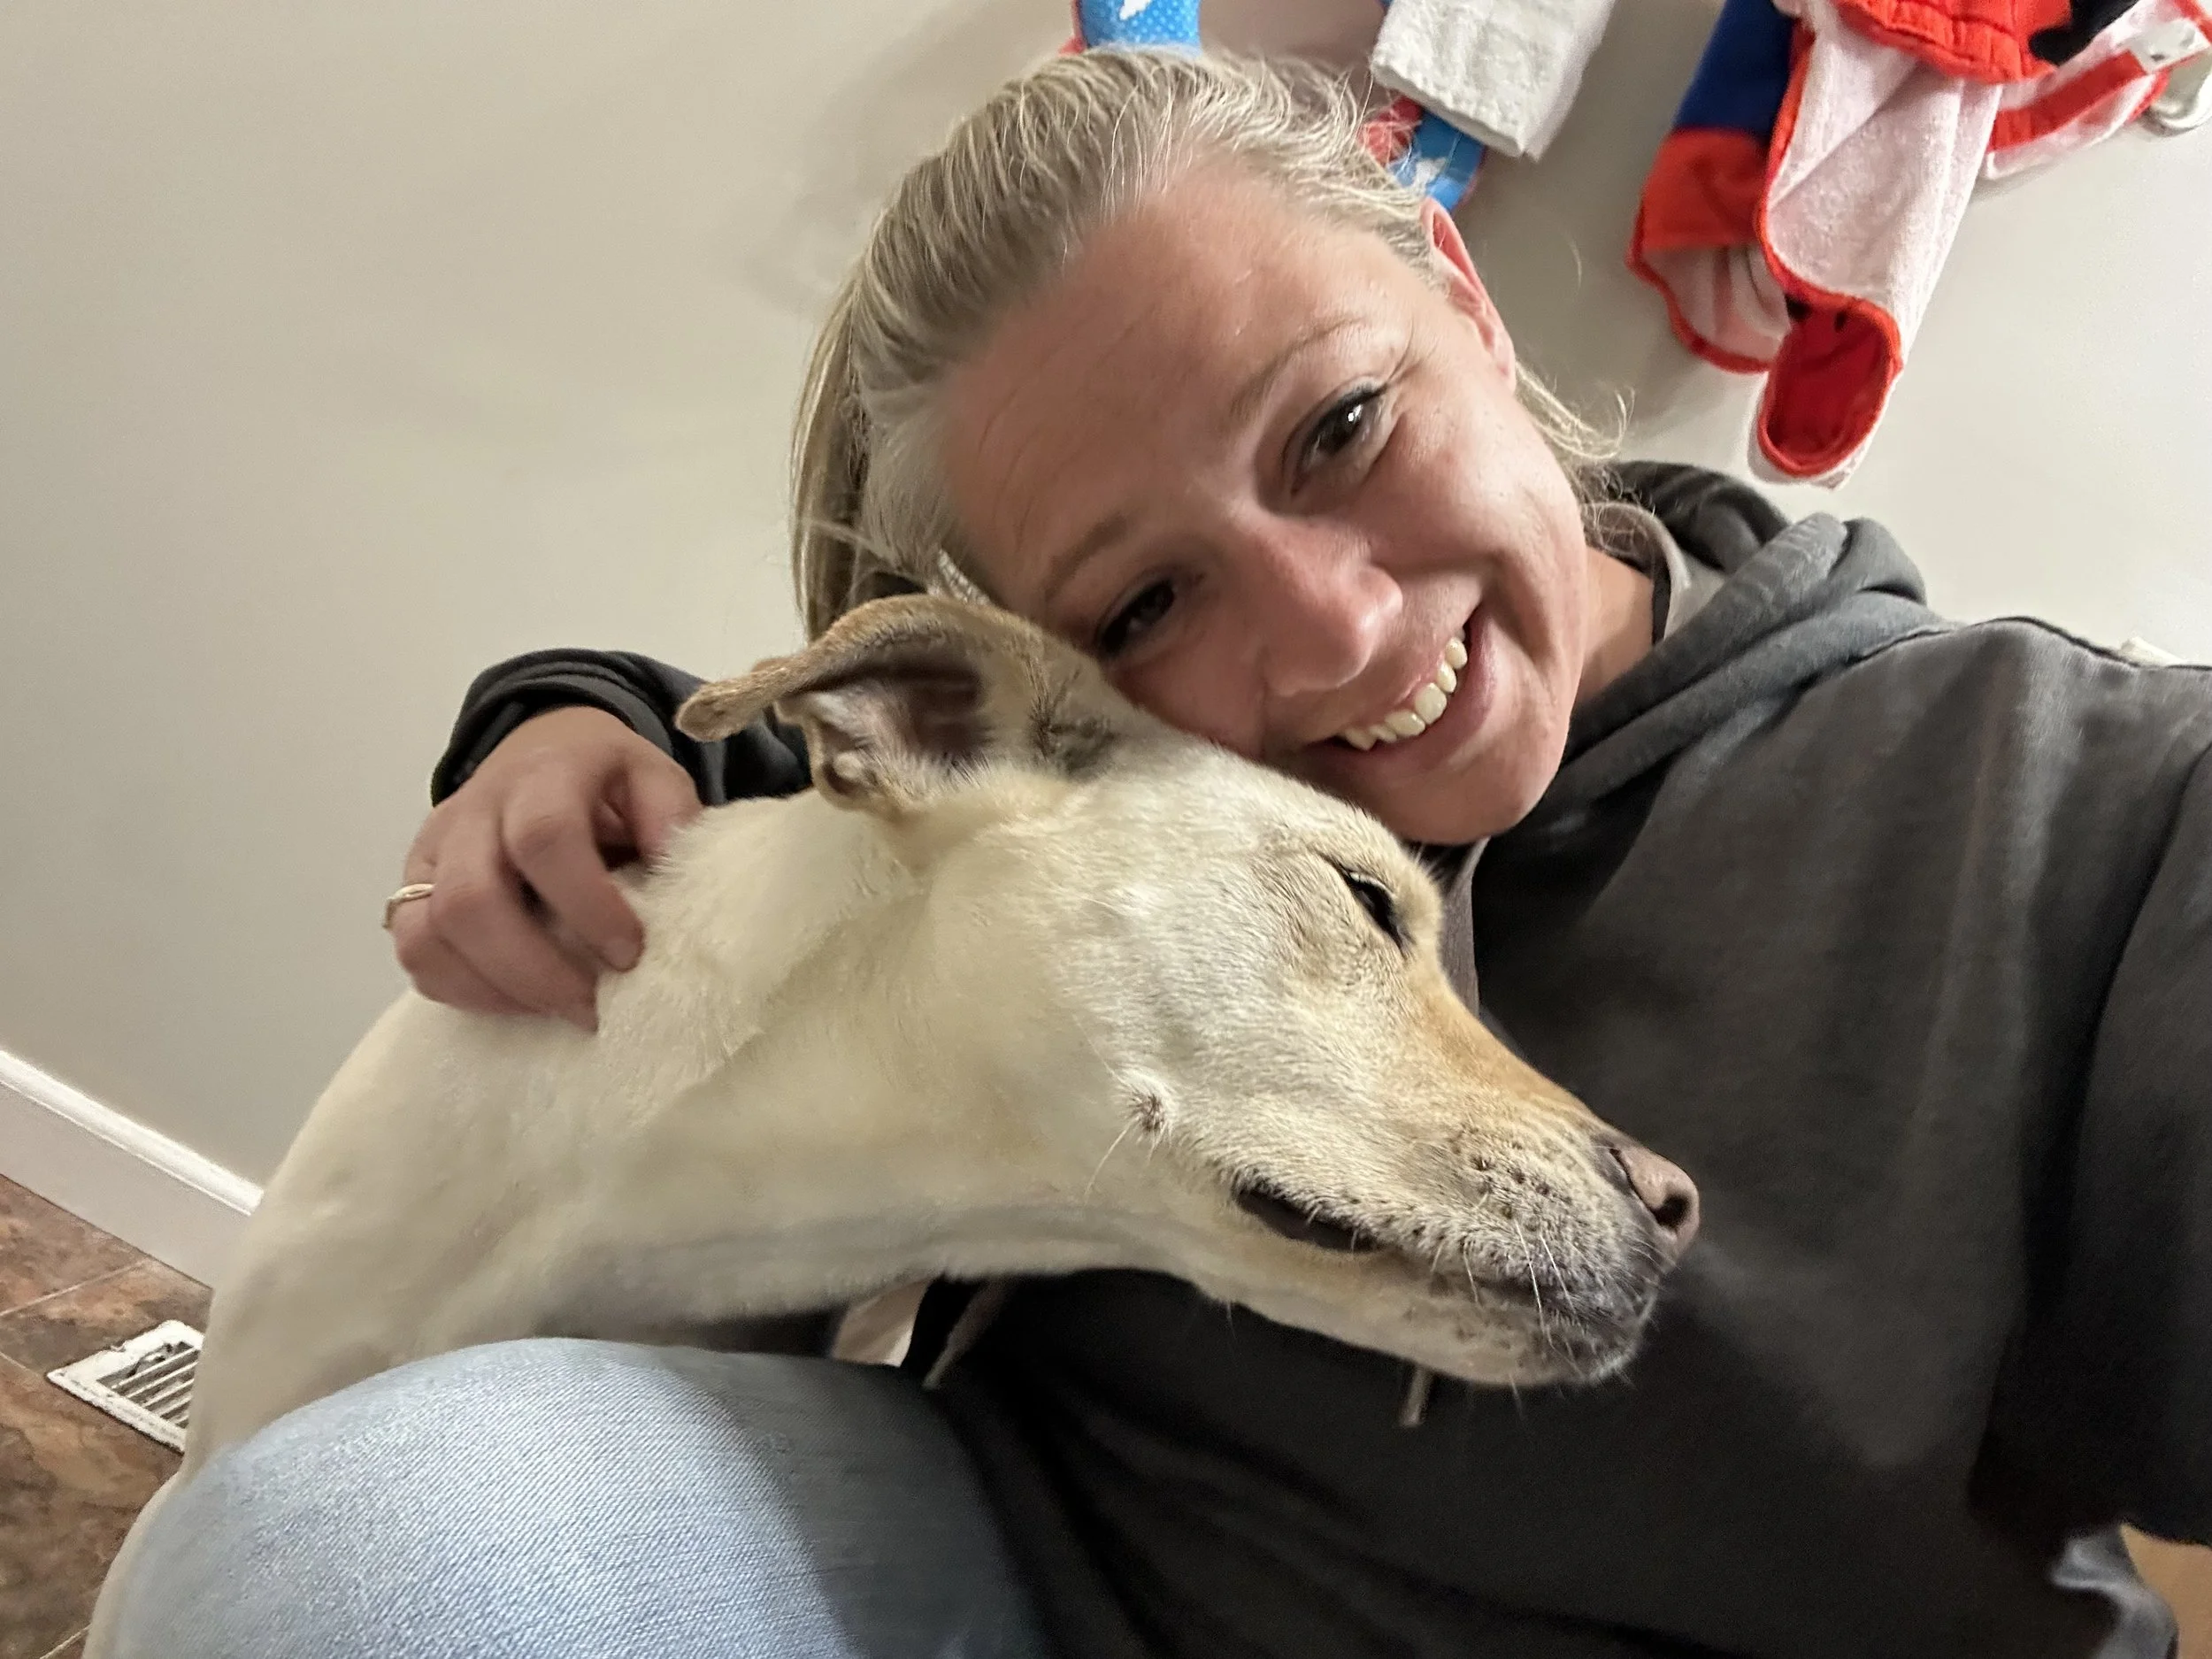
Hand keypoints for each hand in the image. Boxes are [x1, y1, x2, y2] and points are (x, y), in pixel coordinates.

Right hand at [391, 707, 701, 1027]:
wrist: (543, 750)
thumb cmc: (605, 781)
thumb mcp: (652, 778)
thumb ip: (671, 818)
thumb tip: (681, 880)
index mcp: (541, 775)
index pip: (544, 837)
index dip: (586, 904)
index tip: (629, 954)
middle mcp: (473, 812)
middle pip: (471, 899)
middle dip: (534, 970)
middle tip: (592, 1007)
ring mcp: (432, 851)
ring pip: (427, 934)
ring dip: (496, 988)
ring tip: (558, 1009)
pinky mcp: (411, 888)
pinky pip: (415, 953)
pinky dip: (464, 990)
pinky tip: (520, 1000)